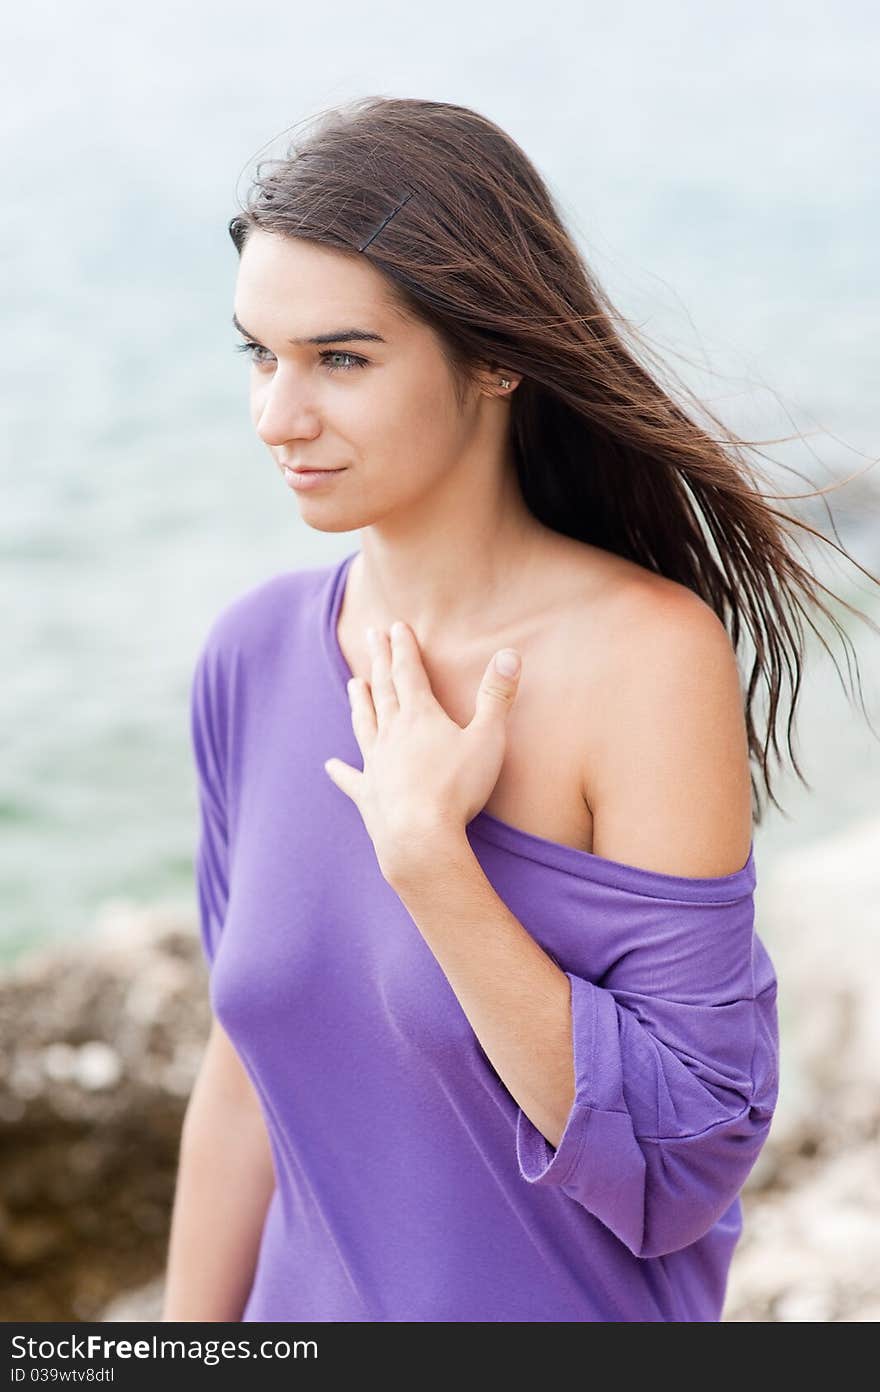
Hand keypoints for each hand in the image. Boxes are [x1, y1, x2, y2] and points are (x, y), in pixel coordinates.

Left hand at [323, 620, 521, 881]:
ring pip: (365, 724)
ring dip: (360, 702)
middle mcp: (392, 734)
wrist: (419, 838)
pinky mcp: (368, 795)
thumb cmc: (457, 789)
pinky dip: (341, 771)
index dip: (404, 648)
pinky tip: (330, 765)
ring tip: (354, 684)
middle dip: (380, 661)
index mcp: (420, 717)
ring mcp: (376, 764)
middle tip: (371, 635)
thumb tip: (510, 653)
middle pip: (384, 689)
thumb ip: (497, 697)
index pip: (410, 673)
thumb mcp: (487, 739)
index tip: (395, 626)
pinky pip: (351, 779)